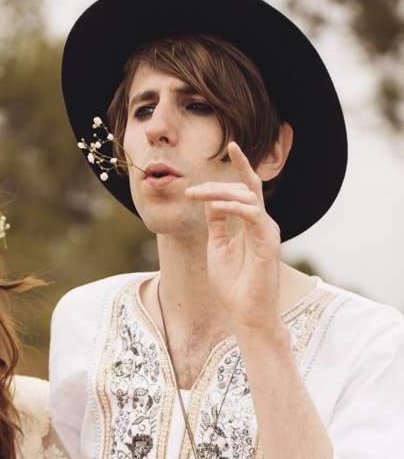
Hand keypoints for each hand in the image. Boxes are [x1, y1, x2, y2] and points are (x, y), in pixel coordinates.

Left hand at [185, 141, 282, 334]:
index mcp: (251, 224)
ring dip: (219, 192)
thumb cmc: (233, 286)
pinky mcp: (268, 241)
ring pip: (247, 196)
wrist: (246, 313)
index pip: (248, 188)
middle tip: (191, 189)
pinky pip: (252, 214)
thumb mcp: (217, 248)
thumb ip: (217, 224)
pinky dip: (233, 207)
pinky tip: (216, 207)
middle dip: (218, 183)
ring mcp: (267, 230)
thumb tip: (210, 201)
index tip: (232, 145)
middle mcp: (262, 223)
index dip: (242, 165)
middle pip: (245, 188)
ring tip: (197, 195)